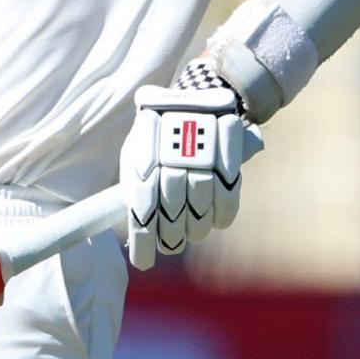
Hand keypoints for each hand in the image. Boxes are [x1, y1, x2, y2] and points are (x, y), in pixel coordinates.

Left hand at [120, 69, 260, 269]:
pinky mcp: (229, 151)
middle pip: (171, 212)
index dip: (143, 239)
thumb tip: (131, 229)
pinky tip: (216, 222)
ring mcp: (201, 152)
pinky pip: (228, 195)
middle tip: (170, 246)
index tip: (143, 261)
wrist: (193, 97)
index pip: (142, 208)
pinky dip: (223, 214)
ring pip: (200, 208)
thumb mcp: (135, 151)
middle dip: (170, 237)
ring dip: (196, 229)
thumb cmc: (156, 135)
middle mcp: (169, 154)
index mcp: (141, 154)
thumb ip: (132, 187)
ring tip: (193, 233)